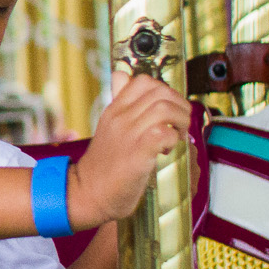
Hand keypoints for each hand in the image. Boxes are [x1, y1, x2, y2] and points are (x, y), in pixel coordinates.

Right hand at [70, 72, 190, 226]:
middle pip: (160, 92)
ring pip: (165, 109)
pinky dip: (174, 139)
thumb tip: (121, 75)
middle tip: (179, 124)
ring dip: (180, 122)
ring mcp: (128, 135)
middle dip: (179, 106)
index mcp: (114, 109)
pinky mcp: (137, 154)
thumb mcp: (108, 125)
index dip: (165, 91)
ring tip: (177, 137)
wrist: (88, 193)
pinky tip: (168, 150)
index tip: (169, 109)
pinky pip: (163, 133)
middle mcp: (120, 118)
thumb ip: (118, 101)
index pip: (144, 81)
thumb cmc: (104, 164)